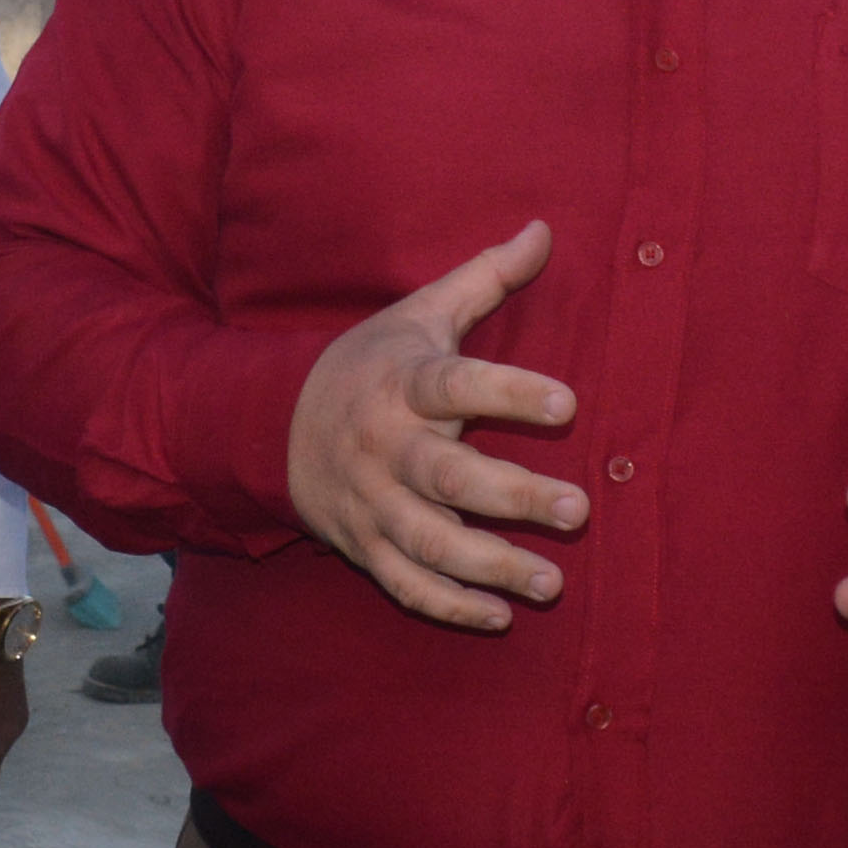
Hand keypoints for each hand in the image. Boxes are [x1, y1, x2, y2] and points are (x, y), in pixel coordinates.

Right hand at [283, 222, 578, 633]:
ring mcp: (371, 503)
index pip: (457, 386)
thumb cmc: (368, 364)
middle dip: (513, 496)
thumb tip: (544, 229)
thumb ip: (485, 278)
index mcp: (402, 384)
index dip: (510, 394)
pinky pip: (404, 584)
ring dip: (490, 565)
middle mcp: (385, 447)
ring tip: (552, 582)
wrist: (268, 424)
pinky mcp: (363, 545)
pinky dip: (447, 606)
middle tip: (578, 510)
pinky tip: (499, 618)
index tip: (569, 404)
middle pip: (448, 477)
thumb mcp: (417, 314)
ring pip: (429, 542)